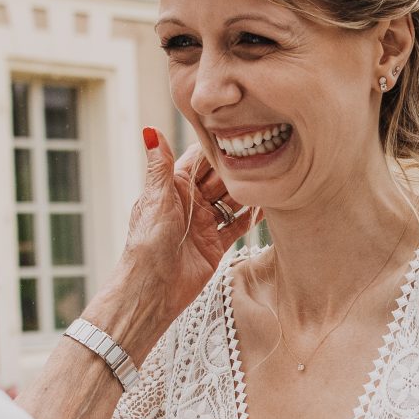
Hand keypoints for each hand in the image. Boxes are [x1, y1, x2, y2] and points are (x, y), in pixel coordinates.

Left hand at [95, 131, 258, 355]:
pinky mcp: (216, 244)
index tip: (239, 132)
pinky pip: (237, 226)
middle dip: (238, 169)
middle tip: (261, 156)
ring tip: (270, 177)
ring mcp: (204, 223)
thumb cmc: (147, 242)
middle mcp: (191, 202)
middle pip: (220, 178)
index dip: (217, 147)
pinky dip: (251, 217)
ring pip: (232, 201)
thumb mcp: (157, 198)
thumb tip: (150, 129)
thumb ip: (160, 165)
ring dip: (248, 192)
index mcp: (174, 186)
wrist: (153, 288)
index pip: (199, 159)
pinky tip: (267, 206)